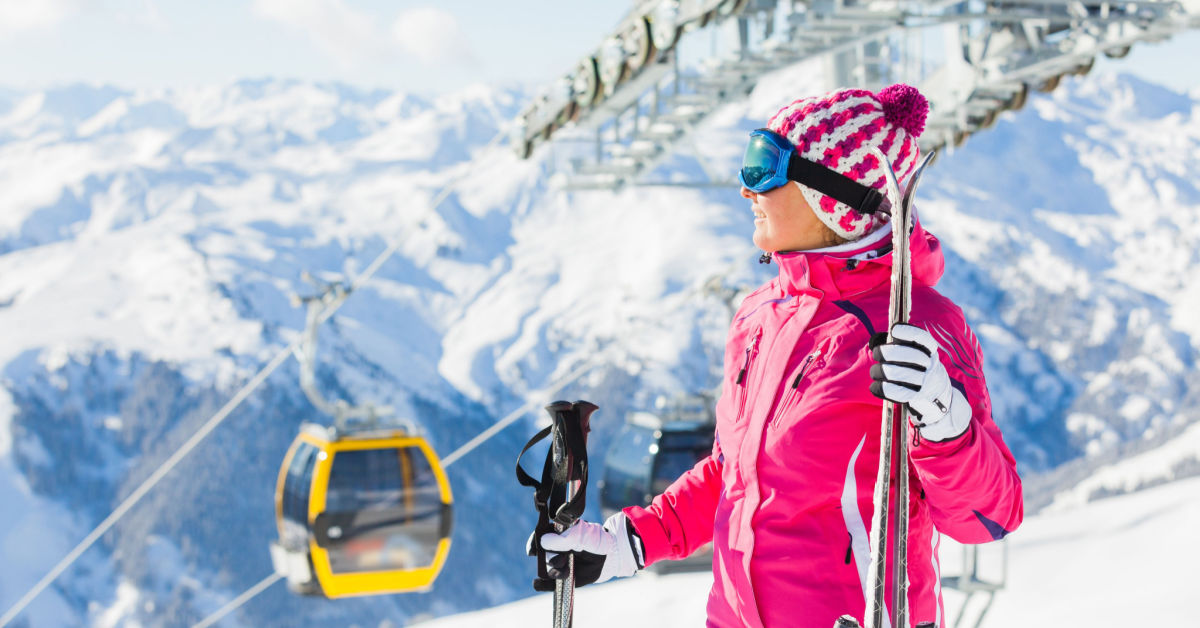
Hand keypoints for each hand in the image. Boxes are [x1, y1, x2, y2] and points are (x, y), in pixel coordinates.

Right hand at [532, 512, 644, 589]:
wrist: (611, 557)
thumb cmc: (597, 541)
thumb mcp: (582, 536)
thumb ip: (563, 539)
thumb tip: (543, 541)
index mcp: (559, 535)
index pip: (540, 537)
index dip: (534, 543)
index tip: (533, 550)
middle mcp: (557, 550)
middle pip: (543, 556)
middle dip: (550, 559)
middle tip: (563, 560)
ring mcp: (560, 564)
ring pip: (547, 570)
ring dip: (554, 572)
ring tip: (567, 571)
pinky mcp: (565, 578)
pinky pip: (549, 584)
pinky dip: (542, 585)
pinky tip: (537, 583)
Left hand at [869, 324, 970, 442]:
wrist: (937, 398)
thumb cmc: (917, 371)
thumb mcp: (914, 355)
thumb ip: (896, 345)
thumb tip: (874, 340)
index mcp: (930, 351)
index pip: (922, 338)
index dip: (908, 332)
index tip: (894, 330)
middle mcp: (930, 365)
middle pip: (908, 355)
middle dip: (887, 352)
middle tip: (877, 353)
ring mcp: (925, 382)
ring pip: (898, 373)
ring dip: (880, 371)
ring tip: (875, 372)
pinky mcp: (917, 397)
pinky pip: (896, 391)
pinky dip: (881, 388)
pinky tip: (875, 386)